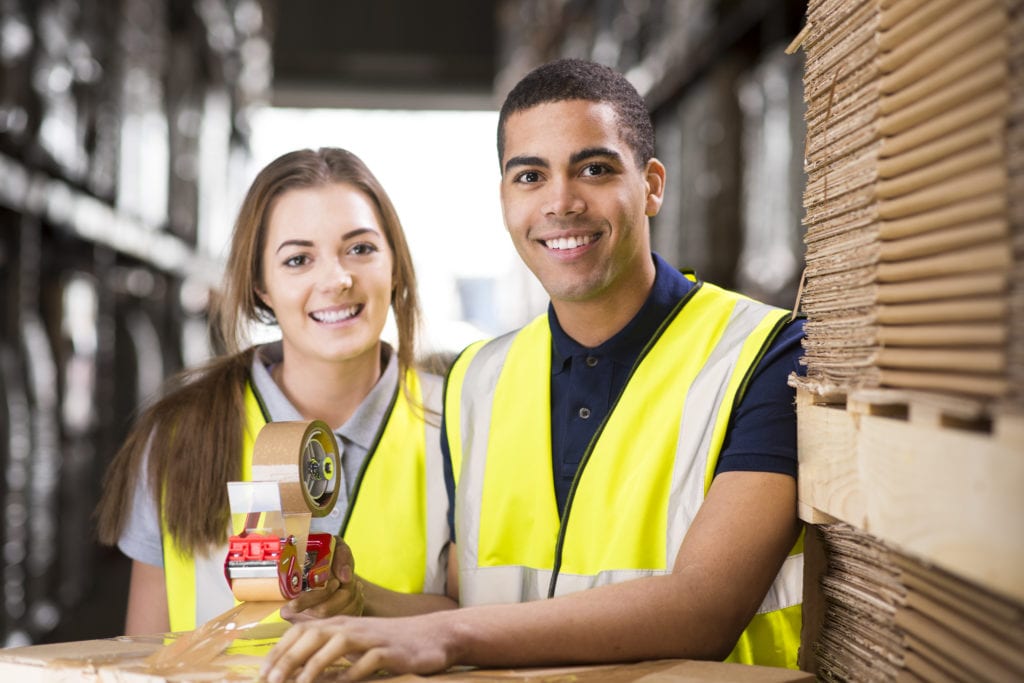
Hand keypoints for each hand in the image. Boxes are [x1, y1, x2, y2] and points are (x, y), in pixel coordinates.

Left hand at [259, 613, 454, 682]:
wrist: (432, 636)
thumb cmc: (388, 642)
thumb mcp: (354, 640)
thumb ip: (327, 645)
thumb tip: (296, 660)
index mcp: (339, 624)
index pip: (300, 631)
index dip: (279, 651)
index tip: (262, 674)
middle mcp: (351, 626)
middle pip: (313, 636)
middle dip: (289, 659)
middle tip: (272, 682)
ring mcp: (371, 637)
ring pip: (337, 644)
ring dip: (315, 665)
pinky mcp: (390, 651)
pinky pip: (368, 661)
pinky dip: (352, 673)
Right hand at [280, 537, 364, 621]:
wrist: (332, 563)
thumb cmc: (330, 553)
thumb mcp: (335, 545)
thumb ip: (341, 556)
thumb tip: (345, 577)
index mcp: (293, 591)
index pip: (296, 606)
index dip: (318, 595)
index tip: (335, 581)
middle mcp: (301, 609)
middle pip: (323, 612)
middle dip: (343, 594)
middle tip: (350, 581)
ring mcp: (315, 618)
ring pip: (338, 616)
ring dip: (352, 597)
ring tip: (354, 583)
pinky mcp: (331, 622)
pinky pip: (348, 618)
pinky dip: (357, 602)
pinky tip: (356, 590)